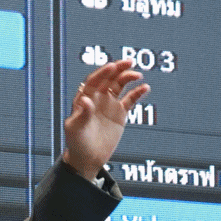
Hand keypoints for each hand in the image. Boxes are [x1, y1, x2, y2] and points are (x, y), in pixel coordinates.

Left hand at [62, 59, 149, 180]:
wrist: (88, 159)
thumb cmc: (77, 143)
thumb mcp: (75, 129)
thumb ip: (82, 114)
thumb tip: (86, 100)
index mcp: (84, 98)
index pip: (93, 81)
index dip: (103, 73)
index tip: (112, 66)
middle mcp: (97, 98)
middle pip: (108, 78)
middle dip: (118, 69)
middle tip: (129, 62)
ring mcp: (109, 104)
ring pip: (120, 85)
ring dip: (128, 77)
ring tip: (138, 75)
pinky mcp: (120, 113)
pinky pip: (130, 99)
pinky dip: (138, 92)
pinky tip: (145, 87)